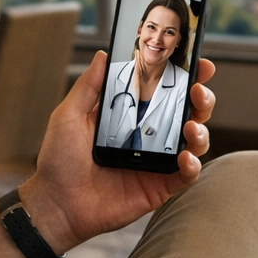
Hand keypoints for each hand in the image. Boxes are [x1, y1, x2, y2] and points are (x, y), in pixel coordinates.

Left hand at [19, 50, 215, 251]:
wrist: (55, 203)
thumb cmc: (59, 160)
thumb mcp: (69, 115)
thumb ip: (88, 86)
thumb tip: (103, 55)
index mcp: (131, 114)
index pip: (165, 91)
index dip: (185, 76)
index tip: (198, 62)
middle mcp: (149, 135)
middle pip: (188, 112)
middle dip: (202, 99)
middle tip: (197, 91)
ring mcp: (156, 161)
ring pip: (194, 142)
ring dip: (200, 130)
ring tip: (190, 126)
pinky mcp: (159, 187)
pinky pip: (186, 176)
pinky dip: (192, 165)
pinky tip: (185, 158)